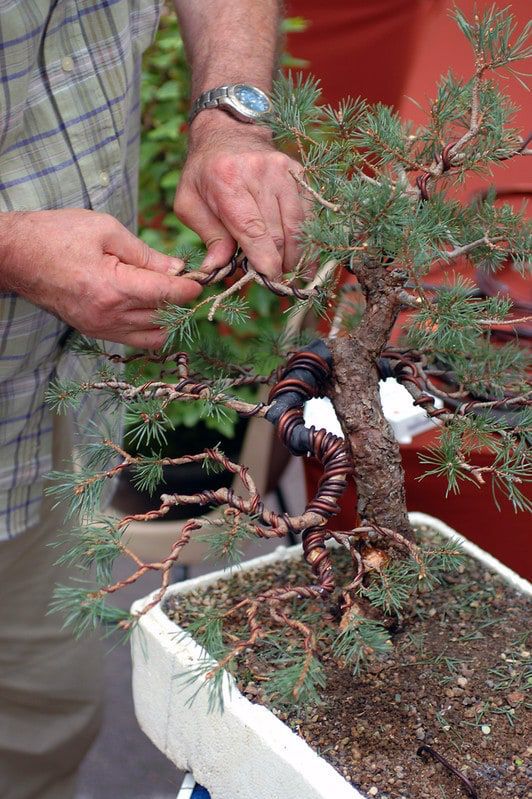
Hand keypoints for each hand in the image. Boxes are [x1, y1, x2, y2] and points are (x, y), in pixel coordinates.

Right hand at [0, 209, 201, 348]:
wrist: (16, 256)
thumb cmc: (57, 235)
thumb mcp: (106, 230)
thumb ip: (146, 254)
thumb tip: (177, 269)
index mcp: (113, 287)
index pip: (168, 295)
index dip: (190, 288)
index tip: (201, 280)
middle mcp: (109, 316)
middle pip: (164, 317)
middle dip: (182, 302)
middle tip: (189, 283)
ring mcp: (101, 328)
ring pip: (153, 336)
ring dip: (168, 319)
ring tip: (171, 296)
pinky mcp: (94, 332)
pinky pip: (134, 340)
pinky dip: (150, 328)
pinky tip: (152, 308)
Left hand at [173, 114, 308, 278]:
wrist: (226, 132)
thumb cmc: (204, 173)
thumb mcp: (189, 203)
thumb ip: (207, 236)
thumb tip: (217, 268)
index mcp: (227, 181)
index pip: (252, 229)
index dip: (264, 259)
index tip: (269, 279)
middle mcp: (259, 173)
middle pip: (278, 232)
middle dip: (279, 262)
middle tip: (275, 280)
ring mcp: (282, 171)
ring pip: (298, 225)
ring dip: (296, 253)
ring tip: (289, 270)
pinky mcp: (298, 172)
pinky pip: (309, 212)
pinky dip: (307, 236)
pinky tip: (302, 253)